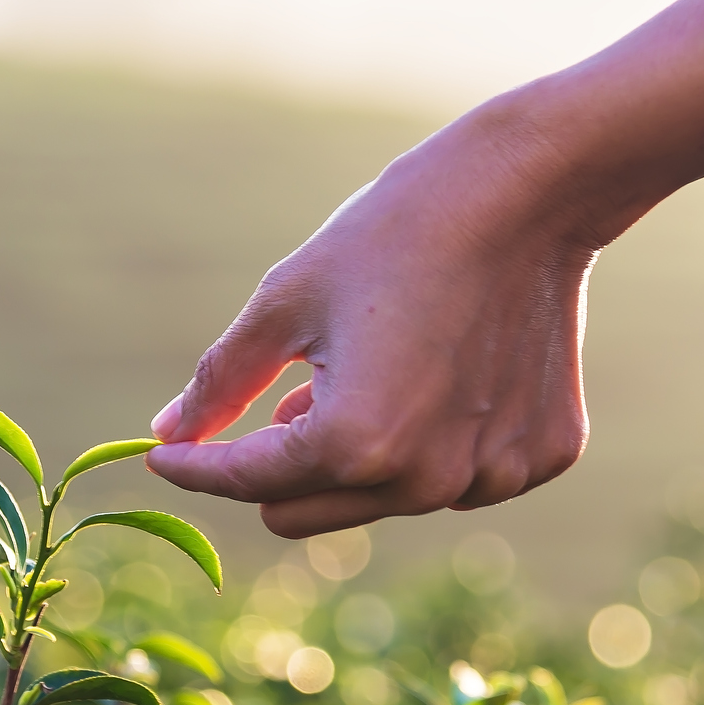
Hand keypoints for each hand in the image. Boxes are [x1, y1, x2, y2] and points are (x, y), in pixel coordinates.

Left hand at [144, 91, 616, 538]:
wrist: (530, 192)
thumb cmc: (397, 234)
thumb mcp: (286, 301)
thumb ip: (220, 382)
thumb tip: (170, 435)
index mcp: (353, 445)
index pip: (245, 482)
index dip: (194, 464)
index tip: (163, 454)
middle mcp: (424, 481)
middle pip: (303, 513)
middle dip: (277, 464)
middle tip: (287, 395)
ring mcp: (491, 476)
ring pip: (380, 497)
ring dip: (358, 450)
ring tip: (375, 363)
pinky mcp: (539, 457)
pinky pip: (457, 474)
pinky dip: (437, 437)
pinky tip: (450, 365)